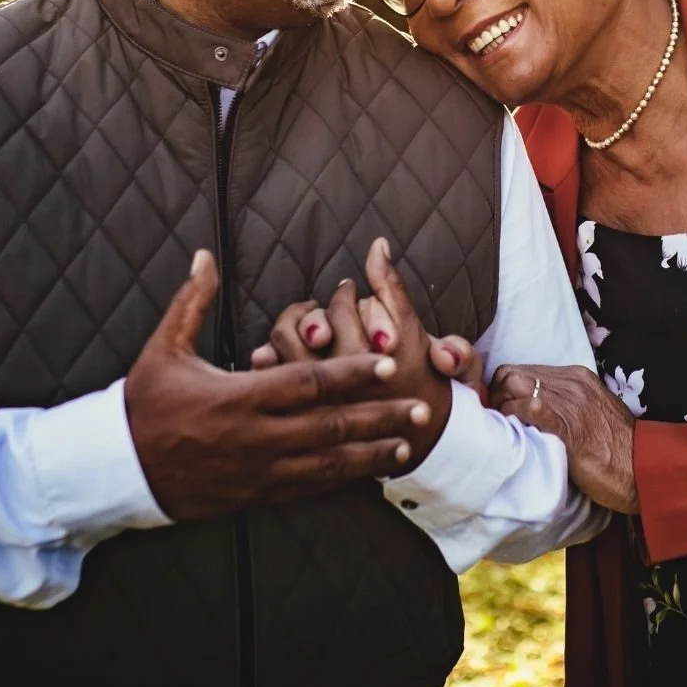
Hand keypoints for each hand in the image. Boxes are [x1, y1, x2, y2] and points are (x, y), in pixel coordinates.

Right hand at [124, 251, 433, 520]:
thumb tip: (204, 255)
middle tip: (421, 406)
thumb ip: (191, 301)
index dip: (349, 371)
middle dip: (379, 416)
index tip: (385, 360)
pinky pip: (306, 489)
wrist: (116, 471)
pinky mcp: (253, 495)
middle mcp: (254, 437)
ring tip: (407, 443)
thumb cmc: (143, 405)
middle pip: (330, 426)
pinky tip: (367, 474)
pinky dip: (340, 481)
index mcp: (238, 397)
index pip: (306, 382)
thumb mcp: (164, 348)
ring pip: (326, 465)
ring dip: (369, 453)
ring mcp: (257, 471)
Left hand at [250, 239, 484, 470]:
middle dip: (315, 312)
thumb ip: (393, 288)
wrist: (418, 440)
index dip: (345, 294)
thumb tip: (377, 245)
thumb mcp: (415, 333)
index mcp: (371, 357)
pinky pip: (270, 376)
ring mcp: (316, 400)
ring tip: (307, 330)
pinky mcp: (298, 414)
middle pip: (307, 325)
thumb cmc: (419, 381)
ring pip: (284, 345)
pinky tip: (276, 354)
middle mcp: (340, 379)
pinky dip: (268, 358)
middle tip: (325, 312)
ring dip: (291, 327)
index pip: (341, 307)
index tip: (349, 292)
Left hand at [490, 364, 639, 513]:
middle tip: (498, 419)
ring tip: (505, 430)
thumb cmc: (617, 448)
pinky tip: (516, 436)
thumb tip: (534, 407)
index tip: (502, 407)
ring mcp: (567, 401)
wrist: (644, 468)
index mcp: (576, 376)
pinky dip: (512, 421)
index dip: (506, 388)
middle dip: (496, 394)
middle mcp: (570, 382)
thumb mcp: (592, 412)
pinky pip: (524, 410)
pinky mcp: (563, 425)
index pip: (524, 370)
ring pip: (512, 387)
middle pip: (511, 373)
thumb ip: (566, 403)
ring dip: (501, 409)